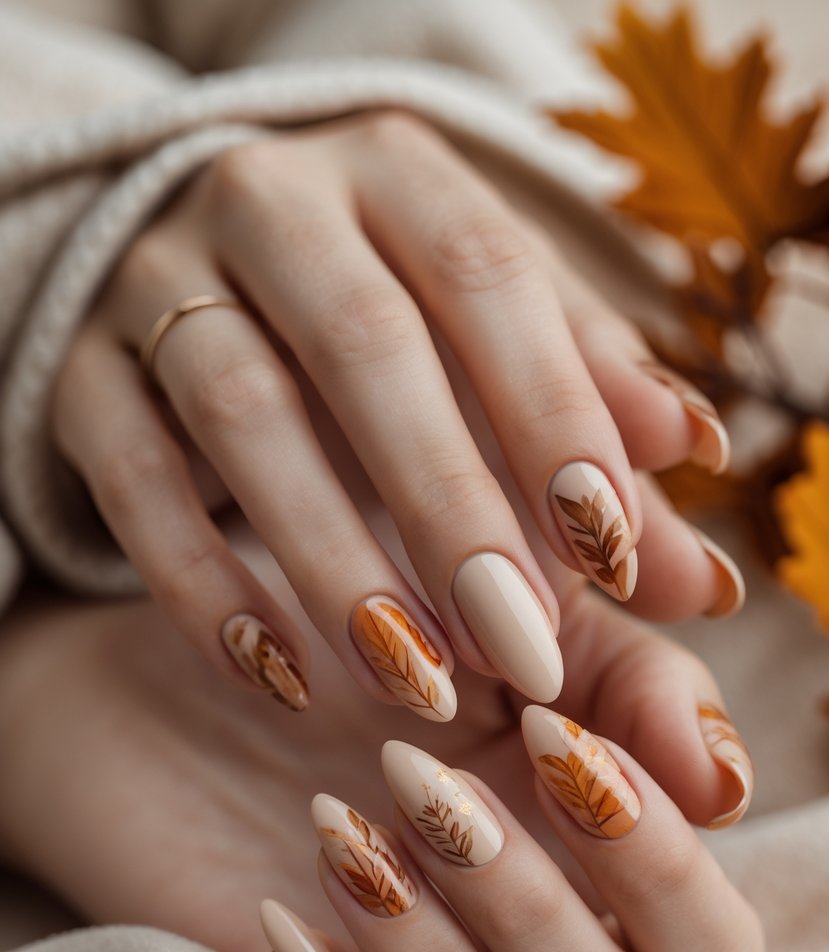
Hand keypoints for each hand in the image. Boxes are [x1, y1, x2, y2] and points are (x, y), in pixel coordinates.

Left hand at [0, 561, 761, 951]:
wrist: (200, 667)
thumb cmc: (372, 624)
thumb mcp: (516, 615)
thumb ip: (638, 678)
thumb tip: (718, 779)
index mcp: (611, 871)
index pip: (710, 946)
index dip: (655, 861)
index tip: (541, 731)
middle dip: (531, 912)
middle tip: (421, 777)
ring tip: (339, 828)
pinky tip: (288, 924)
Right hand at [50, 111, 738, 720]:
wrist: (199, 270)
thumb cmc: (387, 317)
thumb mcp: (494, 340)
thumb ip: (593, 423)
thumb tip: (698, 537)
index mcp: (396, 172)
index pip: (487, 273)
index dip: (554, 414)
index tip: (613, 555)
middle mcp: (272, 201)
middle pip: (364, 345)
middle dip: (451, 508)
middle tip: (524, 650)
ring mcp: (158, 279)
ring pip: (240, 412)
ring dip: (335, 560)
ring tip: (416, 682)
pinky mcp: (84, 371)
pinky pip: (133, 477)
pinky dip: (203, 583)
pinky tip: (280, 673)